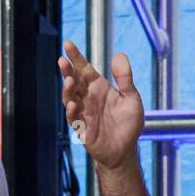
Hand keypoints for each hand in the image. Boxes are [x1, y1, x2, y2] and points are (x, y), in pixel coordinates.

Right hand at [58, 39, 144, 171]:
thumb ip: (125, 78)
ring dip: (67, 89)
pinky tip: (74, 103)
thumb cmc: (129, 124)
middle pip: (73, 81)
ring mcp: (83, 113)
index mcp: (98, 88)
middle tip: (62, 60)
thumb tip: (119, 54)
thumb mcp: (132, 98)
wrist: (125, 150)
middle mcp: (88, 98)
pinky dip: (72, 111)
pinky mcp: (82, 128)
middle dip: (67, 71)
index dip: (76, 56)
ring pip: (69, 98)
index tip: (68, 44)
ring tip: (69, 80)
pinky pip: (74, 118)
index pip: (84, 68)